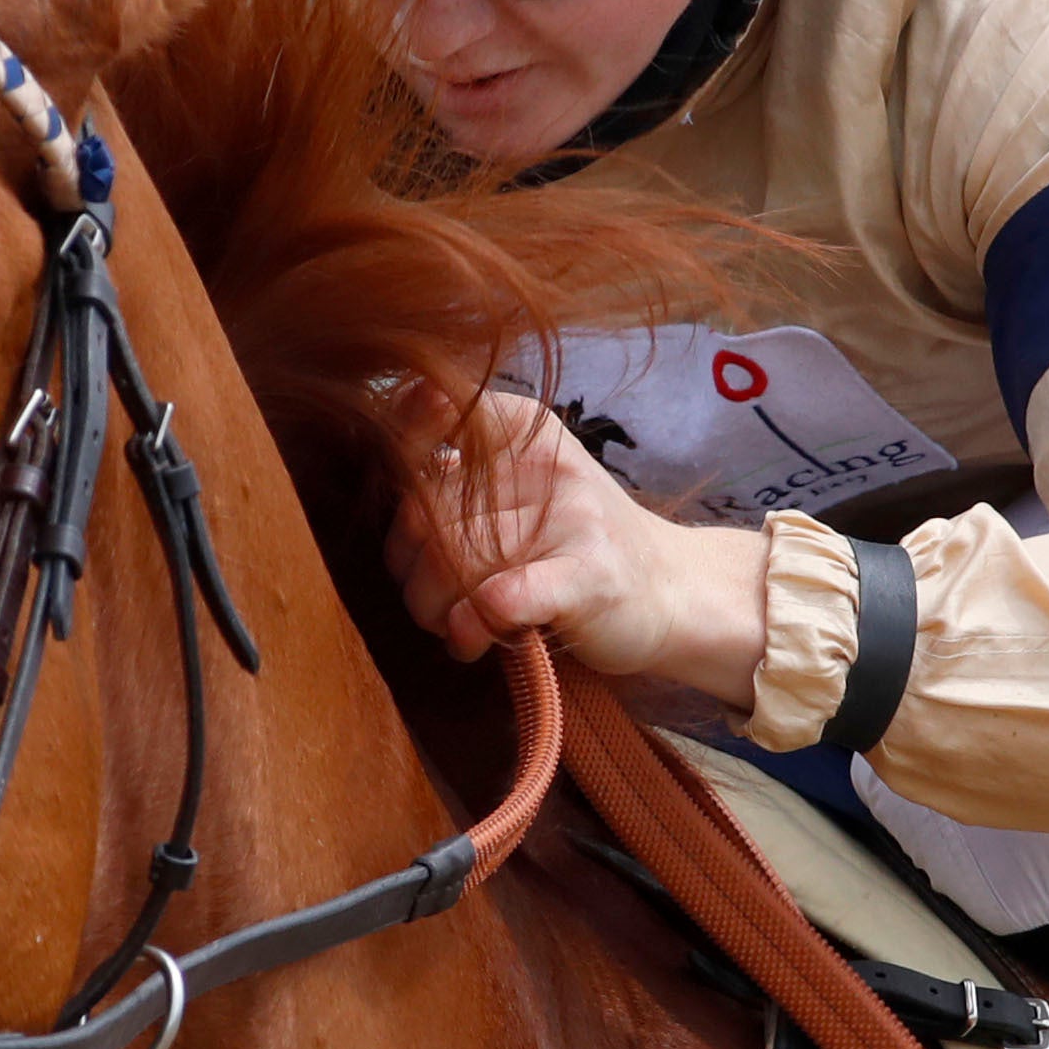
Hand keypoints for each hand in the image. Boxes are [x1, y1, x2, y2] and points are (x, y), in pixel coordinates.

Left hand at [385, 395, 769, 710]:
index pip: (431, 409)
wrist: (670, 591)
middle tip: (430, 597)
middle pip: (426, 512)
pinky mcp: (587, 579)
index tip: (408, 507)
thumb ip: (453, 475)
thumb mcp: (522, 486)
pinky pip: (497, 600)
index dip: (398, 454)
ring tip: (454, 624)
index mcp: (525, 427)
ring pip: (453, 562)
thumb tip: (377, 473)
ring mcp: (572, 519)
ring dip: (436, 610)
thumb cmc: (574, 544)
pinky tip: (476, 639)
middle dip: (410, 569)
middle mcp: (547, 463)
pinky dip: (472, 628)